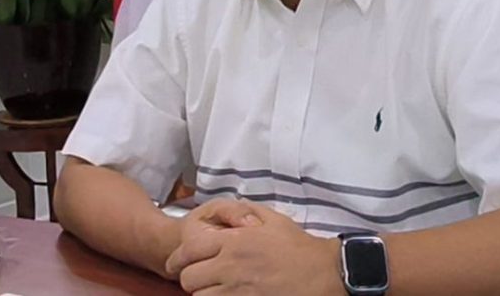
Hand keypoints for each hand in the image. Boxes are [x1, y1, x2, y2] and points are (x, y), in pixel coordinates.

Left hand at [165, 203, 341, 295]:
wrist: (324, 274)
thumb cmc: (298, 247)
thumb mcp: (271, 219)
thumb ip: (244, 212)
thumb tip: (225, 212)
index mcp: (234, 241)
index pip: (189, 250)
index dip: (177, 259)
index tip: (176, 265)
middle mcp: (231, 266)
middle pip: (189, 279)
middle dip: (192, 279)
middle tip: (202, 279)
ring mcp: (237, 291)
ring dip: (205, 295)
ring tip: (216, 290)